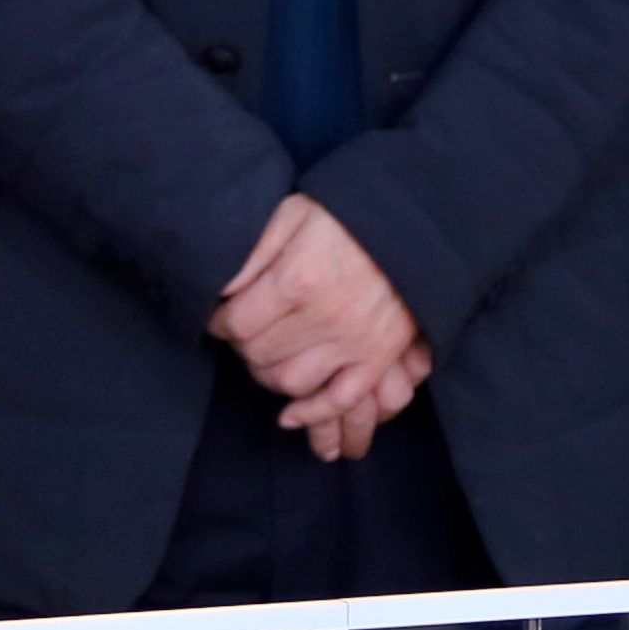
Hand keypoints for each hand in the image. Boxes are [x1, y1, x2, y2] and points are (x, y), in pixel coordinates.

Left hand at [209, 196, 422, 461]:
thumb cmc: (345, 217)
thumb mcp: (292, 213)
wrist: (410, 226)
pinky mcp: (378, 356)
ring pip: (291, 383)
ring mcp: (354, 341)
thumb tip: (221, 290)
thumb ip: (254, 251)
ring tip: (266, 355)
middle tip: (244, 331)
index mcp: (299, 279)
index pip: (238, 324)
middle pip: (260, 355)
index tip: (219, 317)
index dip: (220, 323)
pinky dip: (312, 414)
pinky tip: (289, 416)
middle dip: (242, 345)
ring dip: (268, 374)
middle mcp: (326, 317)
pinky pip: (340, 399)